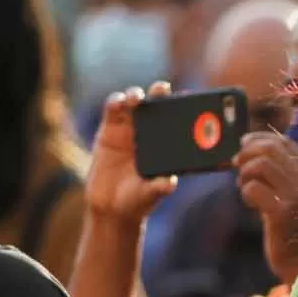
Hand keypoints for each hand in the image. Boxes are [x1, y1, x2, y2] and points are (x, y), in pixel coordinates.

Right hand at [83, 82, 178, 226]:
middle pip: (156, 104)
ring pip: (134, 103)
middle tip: (162, 89)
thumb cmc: (138, 200)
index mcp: (166, 143)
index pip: (177, 119)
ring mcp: (129, 128)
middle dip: (160, 93)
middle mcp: (150, 131)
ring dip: (136, 95)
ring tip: (136, 99)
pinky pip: (113, 109)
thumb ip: (159, 187)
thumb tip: (171, 182)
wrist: (110, 207)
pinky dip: (116, 102)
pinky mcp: (109, 128)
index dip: (183, 107)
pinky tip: (118, 102)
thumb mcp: (150, 194)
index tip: (188, 100)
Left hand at [233, 132, 297, 283]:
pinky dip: (246, 192)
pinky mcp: (282, 213)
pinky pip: (254, 189)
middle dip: (248, 152)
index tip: (245, 143)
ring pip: (261, 164)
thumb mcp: (293, 202)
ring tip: (244, 188)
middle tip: (236, 164)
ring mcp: (297, 195)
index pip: (286, 143)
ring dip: (245, 173)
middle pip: (272, 149)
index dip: (261, 138)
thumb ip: (280, 181)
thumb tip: (250, 158)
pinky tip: (250, 204)